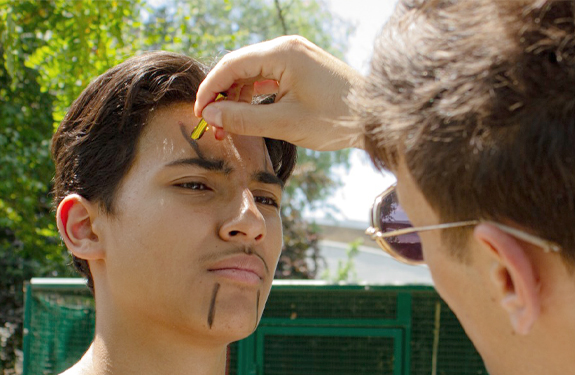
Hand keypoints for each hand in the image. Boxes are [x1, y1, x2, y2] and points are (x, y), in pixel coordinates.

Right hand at [194, 36, 364, 150]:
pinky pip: (268, 78)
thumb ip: (243, 118)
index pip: (231, 64)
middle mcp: (287, 47)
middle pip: (239, 67)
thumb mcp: (284, 123)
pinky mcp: (302, 68)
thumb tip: (210, 115)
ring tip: (230, 127)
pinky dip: (255, 96)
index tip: (199, 113)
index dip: (209, 89)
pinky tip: (249, 117)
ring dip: (237, 98)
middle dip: (222, 96)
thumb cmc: (335, 118)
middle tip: (214, 126)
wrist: (375, 118)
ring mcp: (296, 56)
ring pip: (252, 73)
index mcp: (282, 53)